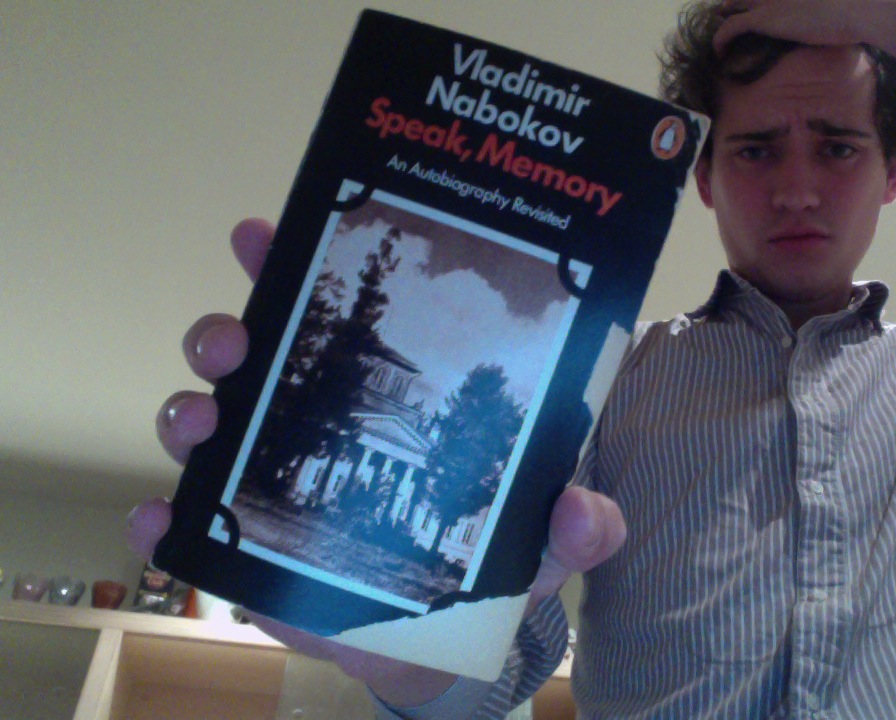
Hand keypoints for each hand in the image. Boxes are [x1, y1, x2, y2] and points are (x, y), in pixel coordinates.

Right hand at [130, 218, 625, 705]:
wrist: (437, 644)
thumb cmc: (484, 563)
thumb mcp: (540, 539)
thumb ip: (575, 527)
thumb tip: (584, 514)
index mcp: (380, 393)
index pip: (333, 314)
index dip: (293, 262)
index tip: (265, 231)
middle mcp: (314, 418)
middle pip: (253, 354)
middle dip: (225, 331)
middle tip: (234, 340)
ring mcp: (271, 477)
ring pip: (208, 423)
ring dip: (187, 410)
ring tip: (200, 420)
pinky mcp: (245, 542)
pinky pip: (188, 522)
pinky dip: (162, 518)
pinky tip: (159, 519)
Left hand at [711, 0, 895, 58]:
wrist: (863, 7)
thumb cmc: (864, 7)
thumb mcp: (844, 3)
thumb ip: (831, 7)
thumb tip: (837, 18)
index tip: (748, 3)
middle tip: (724, 6)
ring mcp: (771, 0)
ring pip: (734, 4)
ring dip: (724, 14)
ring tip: (718, 26)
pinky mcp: (766, 17)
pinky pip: (731, 27)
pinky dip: (721, 39)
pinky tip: (719, 51)